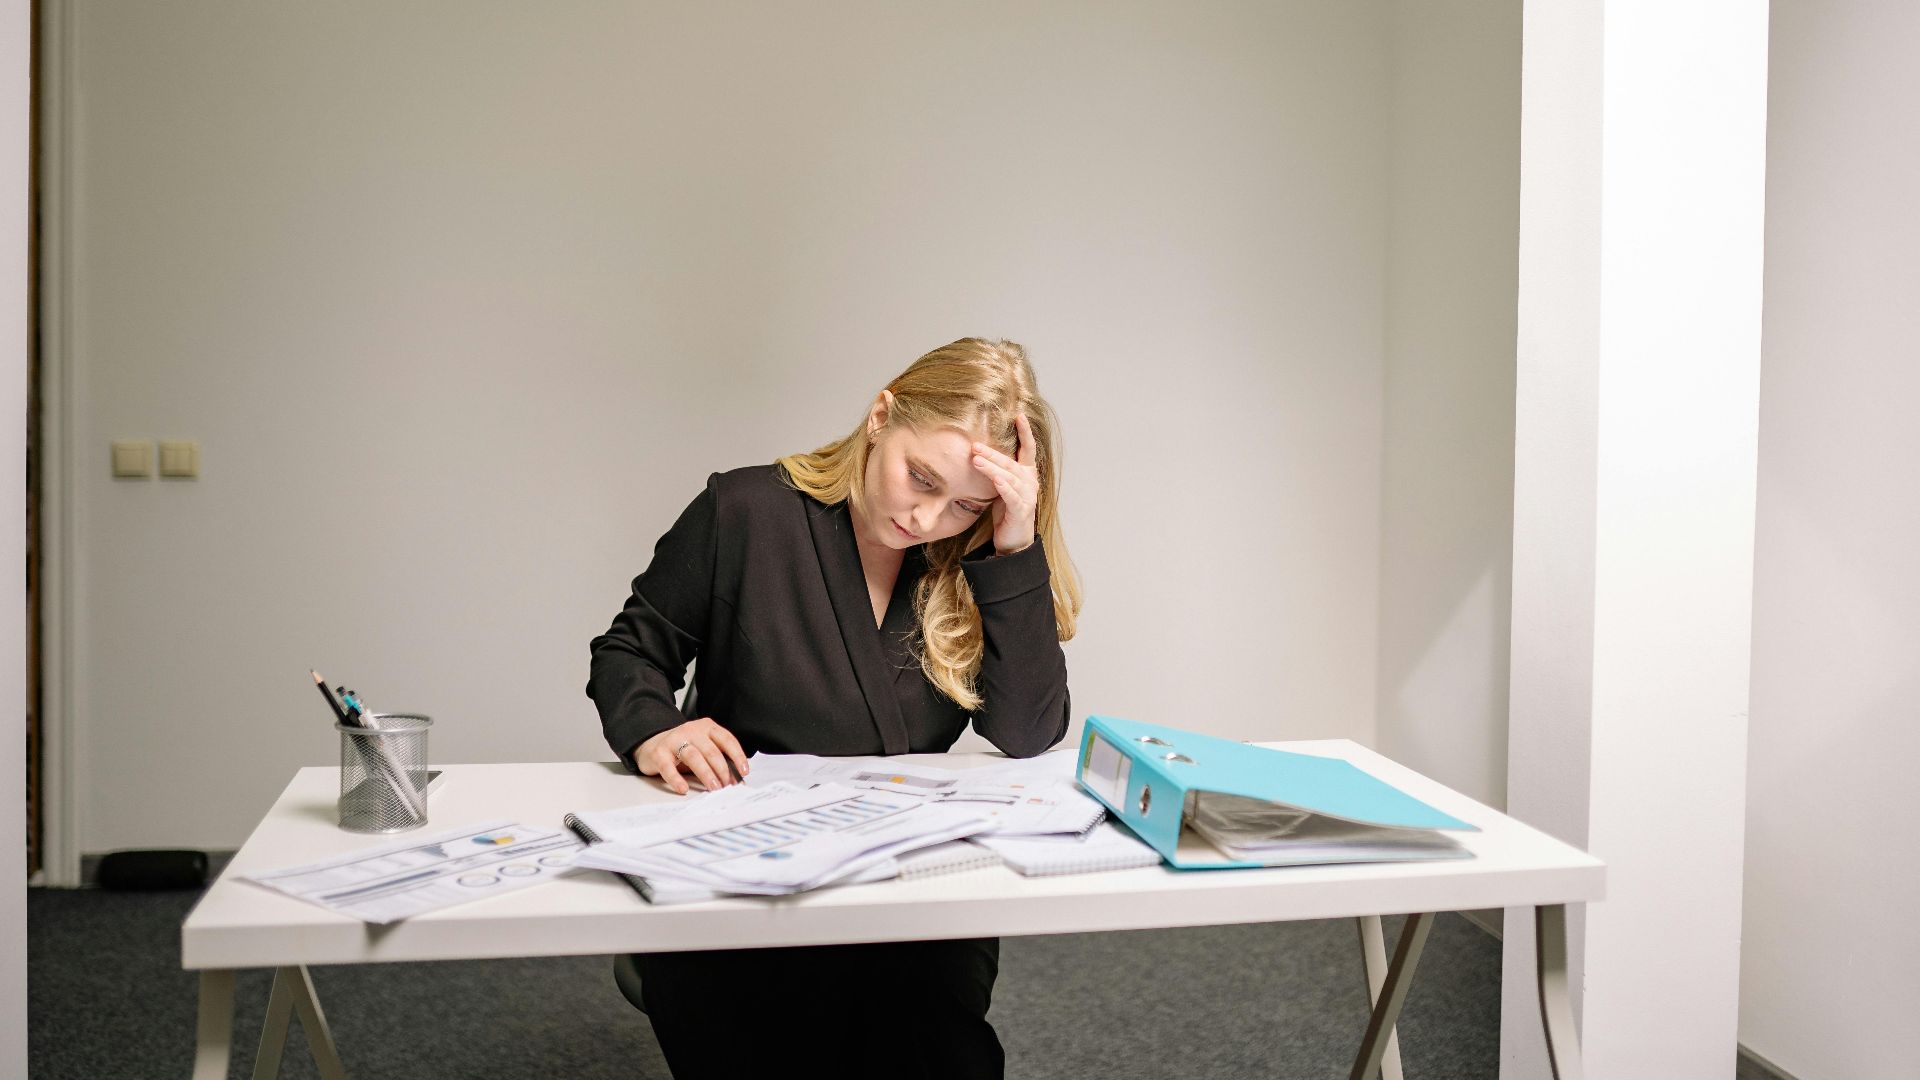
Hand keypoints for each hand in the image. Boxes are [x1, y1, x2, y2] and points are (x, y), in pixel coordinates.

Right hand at [634, 717, 749, 794]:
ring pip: (694, 757)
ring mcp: (674, 740)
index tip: (744, 771)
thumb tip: (735, 778)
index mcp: (707, 727)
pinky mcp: (659, 753)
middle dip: (722, 770)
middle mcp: (691, 730)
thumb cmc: (682, 748)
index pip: (727, 740)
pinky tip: (683, 789)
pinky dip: (677, 779)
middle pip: (712, 751)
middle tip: (727, 786)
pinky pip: (669, 767)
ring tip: (713, 787)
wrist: (651, 743)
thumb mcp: (703, 747)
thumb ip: (717, 758)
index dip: (737, 756)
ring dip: (706, 774)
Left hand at [972, 413, 1039, 555]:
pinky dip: (1003, 486)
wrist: (1014, 541)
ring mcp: (1027, 496)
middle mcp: (1030, 482)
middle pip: (1011, 462)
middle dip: (992, 452)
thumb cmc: (1006, 512)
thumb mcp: (1001, 487)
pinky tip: (995, 479)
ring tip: (976, 459)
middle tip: (975, 444)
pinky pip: (1011, 495)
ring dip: (992, 467)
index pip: (1028, 449)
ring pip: (1009, 477)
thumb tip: (978, 452)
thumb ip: (997, 471)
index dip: (1025, 432)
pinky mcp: (1020, 510)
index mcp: (1027, 474)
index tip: (1019, 415)